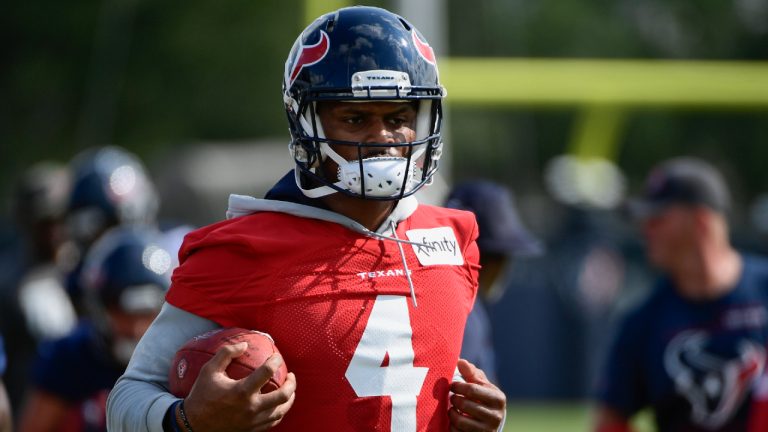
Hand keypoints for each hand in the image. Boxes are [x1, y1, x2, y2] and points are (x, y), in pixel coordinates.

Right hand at [181, 342, 296, 431]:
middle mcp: (251, 407)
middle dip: (291, 383)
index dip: (275, 361)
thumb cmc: (201, 395)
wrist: (193, 425)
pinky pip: (273, 421)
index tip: (276, 356)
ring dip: (289, 398)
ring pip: (281, 411)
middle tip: (290, 375)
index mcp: (241, 391)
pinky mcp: (252, 430)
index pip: (267, 372)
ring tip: (289, 389)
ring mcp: (253, 421)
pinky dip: (279, 411)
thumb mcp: (209, 370)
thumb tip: (244, 344)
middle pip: (283, 396)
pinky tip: (278, 404)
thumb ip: (226, 353)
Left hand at [449, 359, 505, 431]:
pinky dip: (452, 426)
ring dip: (451, 413)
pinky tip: (454, 421)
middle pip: (464, 404)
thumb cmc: (484, 399)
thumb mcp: (482, 385)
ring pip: (460, 420)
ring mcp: (487, 429)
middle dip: (454, 399)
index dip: (458, 386)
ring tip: (452, 408)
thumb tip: (460, 361)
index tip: (452, 385)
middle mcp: (496, 416)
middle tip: (452, 397)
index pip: (472, 389)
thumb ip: (471, 373)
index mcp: (498, 398)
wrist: (491, 423)